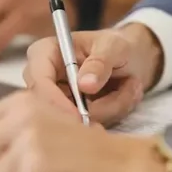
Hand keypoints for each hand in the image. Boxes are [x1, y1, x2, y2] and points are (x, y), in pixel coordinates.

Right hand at [23, 24, 162, 125]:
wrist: (132, 58)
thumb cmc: (117, 45)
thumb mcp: (113, 47)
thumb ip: (100, 63)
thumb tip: (85, 84)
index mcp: (44, 53)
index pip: (38, 83)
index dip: (55, 102)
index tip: (81, 115)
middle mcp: (44, 78)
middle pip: (53, 108)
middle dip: (92, 108)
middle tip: (127, 92)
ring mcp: (57, 99)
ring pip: (76, 120)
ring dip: (110, 107)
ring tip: (130, 85)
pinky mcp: (71, 115)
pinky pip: (89, 126)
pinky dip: (113, 113)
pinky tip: (124, 95)